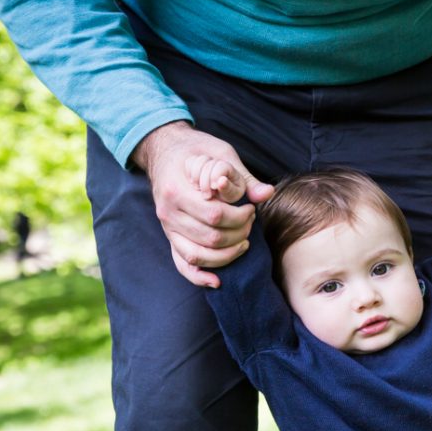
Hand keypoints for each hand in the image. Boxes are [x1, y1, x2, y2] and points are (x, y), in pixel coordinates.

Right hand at [132, 121, 274, 286]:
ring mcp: (167, 227)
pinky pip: (182, 263)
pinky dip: (199, 276)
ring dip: (226, 255)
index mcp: (177, 190)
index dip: (240, 217)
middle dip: (238, 234)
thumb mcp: (221, 153)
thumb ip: (243, 177)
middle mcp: (168, 212)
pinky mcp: (170, 236)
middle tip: (250, 222)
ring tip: (243, 243)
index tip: (251, 208)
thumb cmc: (196, 150)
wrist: (165, 149)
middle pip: (210, 238)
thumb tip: (266, 194)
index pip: (215, 215)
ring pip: (198, 255)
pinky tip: (217, 280)